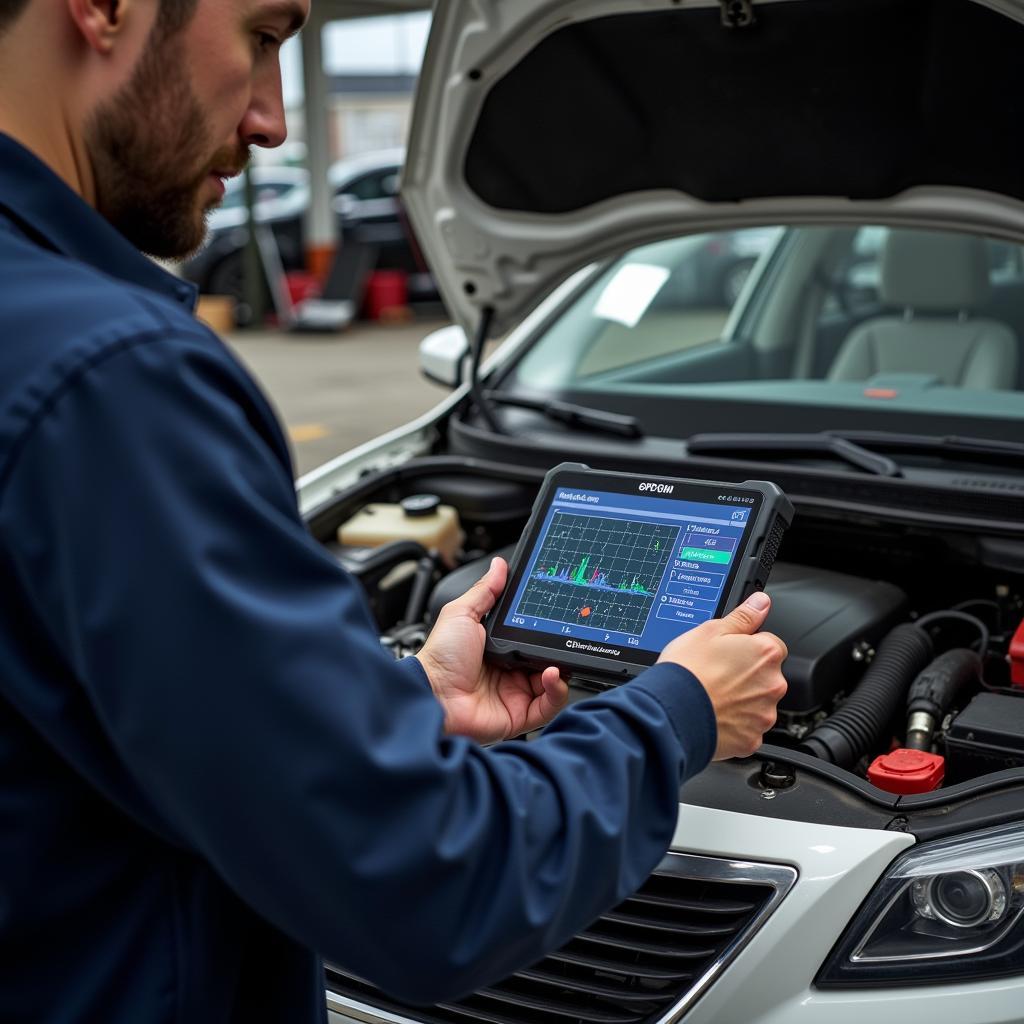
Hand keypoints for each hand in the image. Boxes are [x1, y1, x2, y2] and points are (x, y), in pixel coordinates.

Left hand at [416, 557, 569, 743]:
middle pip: (546, 660)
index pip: (532, 637)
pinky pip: (549, 706)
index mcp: (498, 648)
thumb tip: (499, 567)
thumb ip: (485, 591)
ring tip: (556, 660)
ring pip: (553, 683)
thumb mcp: (463, 614)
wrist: (432, 694)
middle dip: (558, 650)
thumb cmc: (440, 658)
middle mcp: (509, 672)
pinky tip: (553, 676)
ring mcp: (515, 694)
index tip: (555, 616)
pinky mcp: (520, 715)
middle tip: (562, 639)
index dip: (545, 629)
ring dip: (561, 670)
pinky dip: (558, 691)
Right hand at [657, 592, 787, 759]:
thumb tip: (761, 602)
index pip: (770, 644)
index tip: (730, 654)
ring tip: (712, 696)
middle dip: (746, 675)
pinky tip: (714, 715)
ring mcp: (764, 714)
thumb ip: (742, 617)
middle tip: (716, 675)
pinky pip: (748, 729)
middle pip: (766, 676)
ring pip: (757, 703)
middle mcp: (772, 684)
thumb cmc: (688, 671)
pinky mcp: (752, 739)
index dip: (748, 648)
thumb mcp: (709, 631)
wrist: (672, 712)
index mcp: (765, 653)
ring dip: (741, 700)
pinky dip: (735, 724)